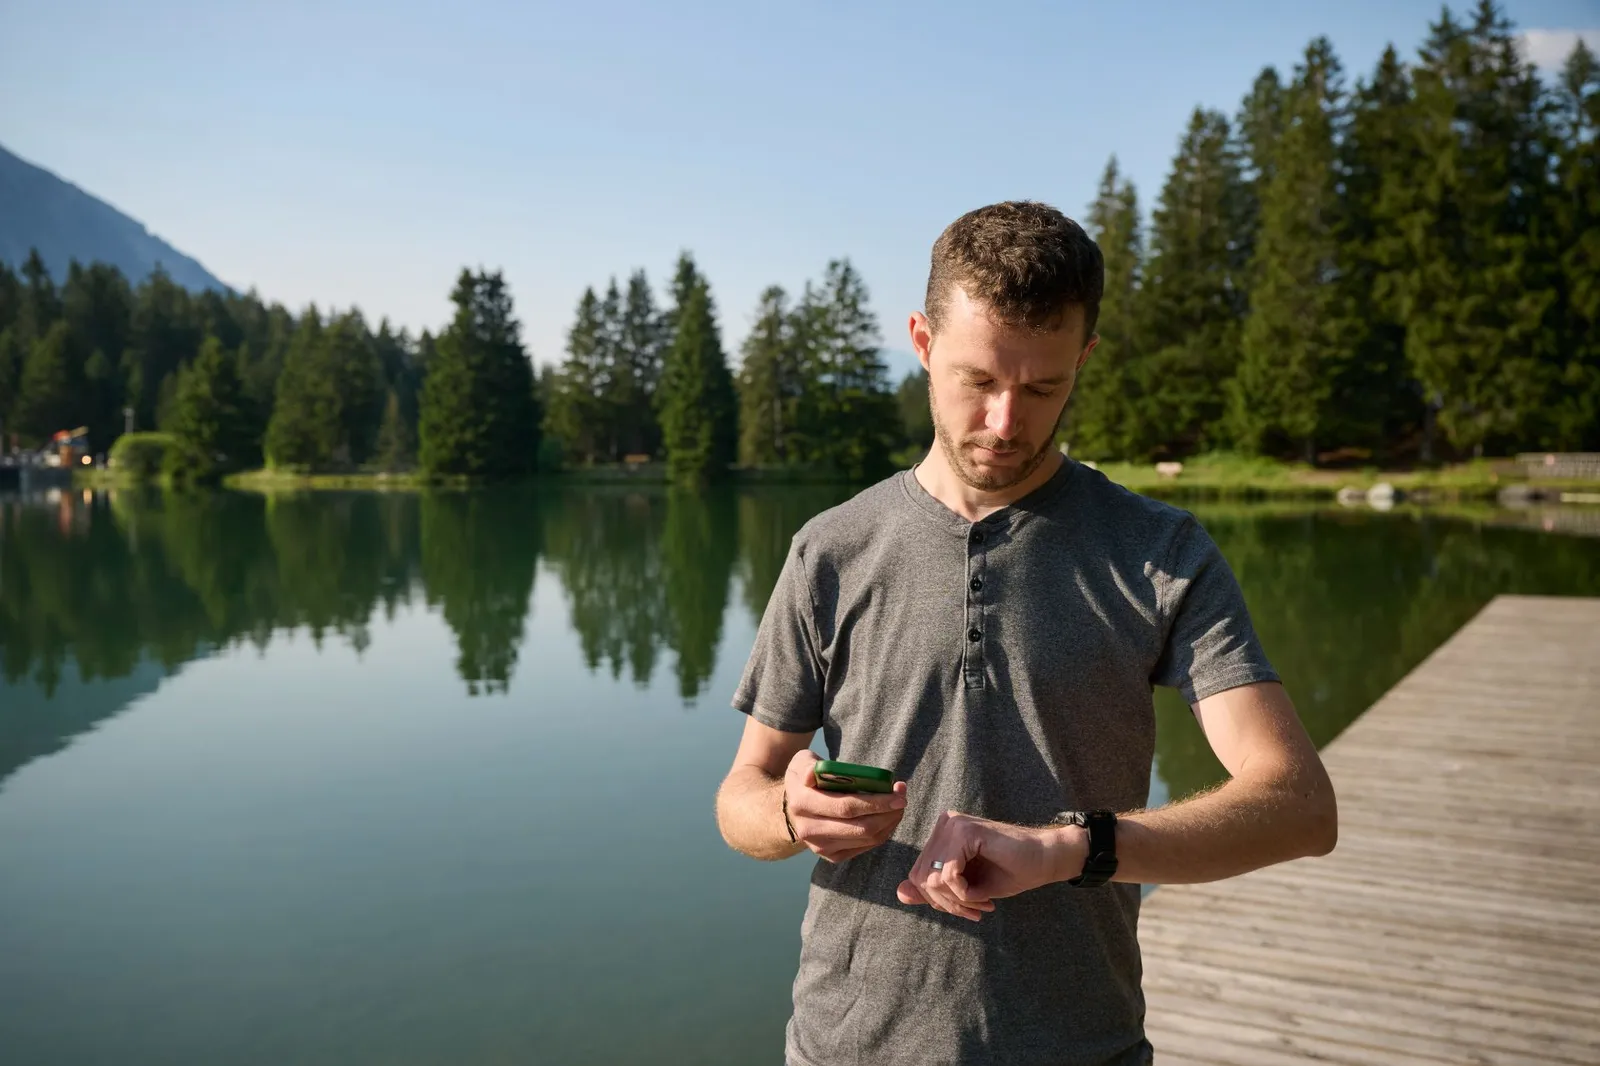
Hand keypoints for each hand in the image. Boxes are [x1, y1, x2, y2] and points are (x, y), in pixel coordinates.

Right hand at [783, 750, 907, 862]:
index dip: (876, 801)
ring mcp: (820, 847)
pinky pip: (866, 846)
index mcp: (802, 804)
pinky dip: (883, 831)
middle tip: (902, 798)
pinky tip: (887, 817)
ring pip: (867, 839)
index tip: (898, 793)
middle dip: (888, 813)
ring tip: (898, 806)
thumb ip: (810, 766)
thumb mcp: (802, 763)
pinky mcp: (832, 856)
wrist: (792, 808)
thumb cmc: (805, 779)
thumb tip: (813, 774)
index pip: (846, 806)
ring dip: (889, 822)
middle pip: (861, 827)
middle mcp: (809, 830)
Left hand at [896, 810, 1085, 921]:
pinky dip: (964, 894)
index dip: (936, 900)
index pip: (918, 874)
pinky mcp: (967, 831)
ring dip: (957, 902)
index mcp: (942, 835)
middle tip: (974, 912)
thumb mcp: (965, 888)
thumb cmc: (1009, 872)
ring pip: (934, 878)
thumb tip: (900, 894)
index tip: (965, 910)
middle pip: (922, 877)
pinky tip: (985, 897)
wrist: (1044, 860)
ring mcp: (954, 824)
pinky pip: (949, 874)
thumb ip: (933, 889)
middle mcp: (945, 824)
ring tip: (981, 905)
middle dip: (946, 904)